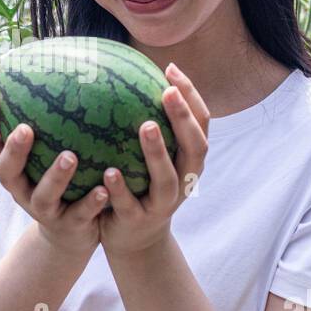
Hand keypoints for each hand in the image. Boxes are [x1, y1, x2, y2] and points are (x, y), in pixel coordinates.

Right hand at [0, 91, 109, 258]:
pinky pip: (79, 214)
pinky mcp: (69, 226)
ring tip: (70, 156)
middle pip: (6, 171)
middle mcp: (21, 189)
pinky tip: (105, 189)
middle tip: (26, 128)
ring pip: (42, 196)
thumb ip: (51, 116)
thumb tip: (58, 60)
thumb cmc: (63, 177)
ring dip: (55, 176)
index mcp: (14, 167)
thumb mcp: (50, 148)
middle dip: (13, 150)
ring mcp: (44, 210)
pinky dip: (91, 202)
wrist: (73, 233)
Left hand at [97, 62, 209, 256]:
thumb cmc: (140, 186)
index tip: (171, 69)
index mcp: (189, 160)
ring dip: (158, 152)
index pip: (201, 122)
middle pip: (195, 147)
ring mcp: (163, 204)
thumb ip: (147, 124)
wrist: (135, 241)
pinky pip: (131, 204)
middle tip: (167, 91)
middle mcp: (184, 181)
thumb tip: (123, 74)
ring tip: (145, 126)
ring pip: (167, 179)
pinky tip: (109, 171)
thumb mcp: (150, 157)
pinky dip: (121, 189)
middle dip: (183, 119)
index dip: (191, 96)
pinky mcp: (139, 221)